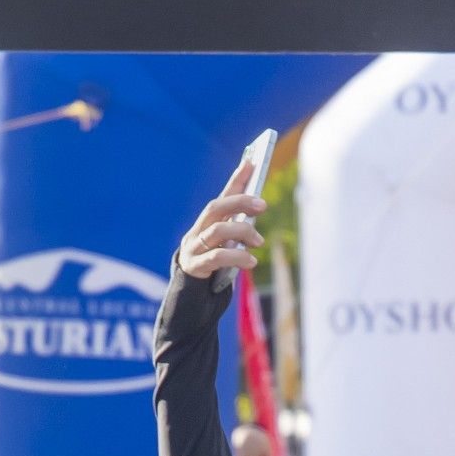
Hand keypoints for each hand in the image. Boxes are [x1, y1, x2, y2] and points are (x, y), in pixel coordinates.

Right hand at [178, 161, 267, 281]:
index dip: (236, 179)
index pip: (223, 196)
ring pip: (217, 231)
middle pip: (215, 207)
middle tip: (262, 205)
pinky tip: (251, 261)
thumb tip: (258, 210)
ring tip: (259, 242)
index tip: (251, 162)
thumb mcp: (228, 245)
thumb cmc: (215, 265)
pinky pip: (216, 257)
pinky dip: (237, 257)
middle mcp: (198, 230)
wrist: (191, 293)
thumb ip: (239, 230)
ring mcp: (194, 247)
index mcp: (207, 223)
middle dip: (240, 202)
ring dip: (242, 232)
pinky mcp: (195, 266)